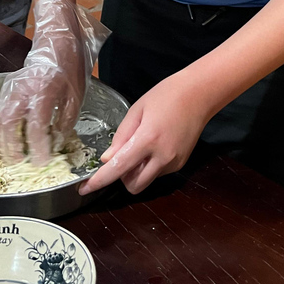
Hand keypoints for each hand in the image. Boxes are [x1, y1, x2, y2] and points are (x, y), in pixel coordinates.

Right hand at [0, 0, 108, 164]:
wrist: (56, 40)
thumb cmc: (69, 67)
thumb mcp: (75, 95)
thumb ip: (65, 120)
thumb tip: (56, 142)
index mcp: (43, 90)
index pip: (35, 126)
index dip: (37, 147)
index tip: (41, 162)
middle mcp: (22, 90)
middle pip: (8, 124)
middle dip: (11, 148)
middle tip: (19, 164)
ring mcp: (11, 88)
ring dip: (1, 141)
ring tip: (10, 157)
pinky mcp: (6, 88)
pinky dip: (0, 129)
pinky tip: (7, 141)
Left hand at [79, 74, 210, 195]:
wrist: (199, 95)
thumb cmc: (166, 96)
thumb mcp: (136, 110)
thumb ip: (120, 137)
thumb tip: (106, 159)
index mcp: (147, 140)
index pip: (118, 168)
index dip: (98, 181)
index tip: (84, 189)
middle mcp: (162, 157)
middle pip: (133, 185)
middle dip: (122, 177)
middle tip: (121, 156)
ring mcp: (173, 163)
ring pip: (145, 180)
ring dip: (136, 172)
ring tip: (141, 145)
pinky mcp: (180, 164)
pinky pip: (157, 173)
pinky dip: (150, 166)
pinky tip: (156, 145)